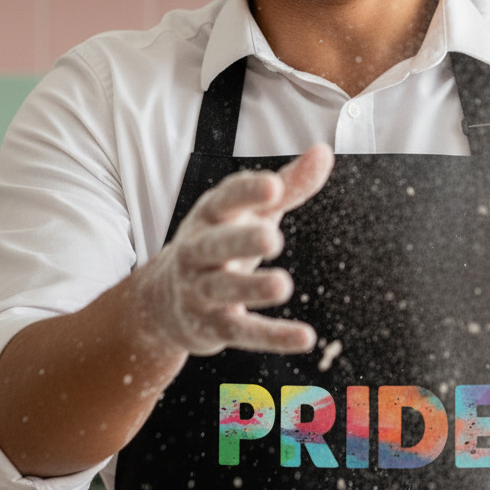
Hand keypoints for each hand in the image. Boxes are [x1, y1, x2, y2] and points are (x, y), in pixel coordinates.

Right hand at [135, 143, 334, 355]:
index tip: (273, 185)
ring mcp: (201, 290)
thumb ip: (290, 184)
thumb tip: (324, 151)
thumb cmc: (222, 240)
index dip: (246, 192)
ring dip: (252, 288)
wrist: (165, 299)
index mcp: (211, 216)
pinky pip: (243, 331)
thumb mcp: (252, 210)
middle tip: (272, 237)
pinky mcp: (213, 326)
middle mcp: (199, 251)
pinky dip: (273, 336)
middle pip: (216, 245)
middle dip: (241, 240)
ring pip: (224, 289)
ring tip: (282, 285)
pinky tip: (305, 338)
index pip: (226, 199)